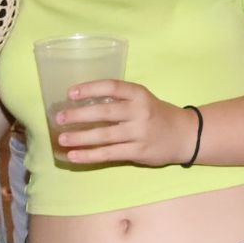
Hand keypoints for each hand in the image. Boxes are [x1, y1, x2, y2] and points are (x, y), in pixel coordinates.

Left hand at [54, 80, 196, 166]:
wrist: (184, 135)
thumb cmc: (156, 114)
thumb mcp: (142, 99)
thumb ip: (119, 101)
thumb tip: (81, 105)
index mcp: (139, 94)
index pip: (112, 87)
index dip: (90, 88)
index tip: (70, 92)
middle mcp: (139, 112)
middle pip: (105, 113)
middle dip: (79, 115)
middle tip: (59, 117)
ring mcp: (139, 133)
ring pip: (105, 136)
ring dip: (80, 137)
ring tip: (61, 139)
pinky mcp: (138, 152)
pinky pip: (109, 154)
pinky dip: (90, 155)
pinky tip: (74, 155)